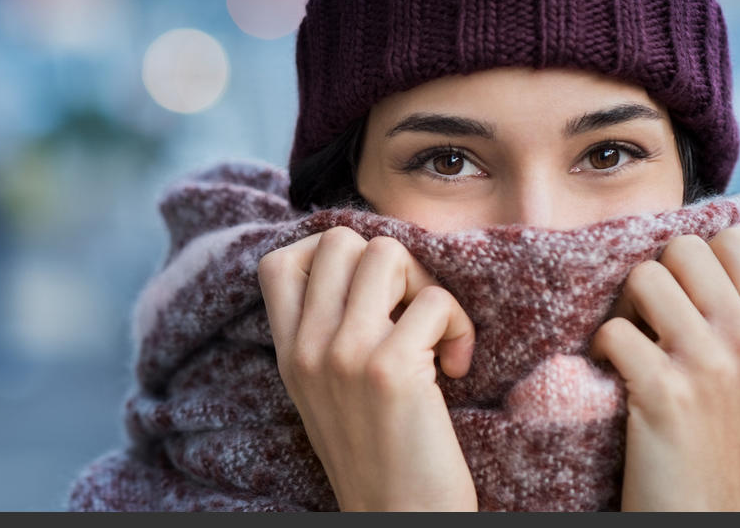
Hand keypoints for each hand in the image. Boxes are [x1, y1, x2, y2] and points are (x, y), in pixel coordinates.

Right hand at [257, 226, 477, 510]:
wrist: (397, 519)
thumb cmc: (377, 453)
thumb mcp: (326, 391)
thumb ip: (326, 334)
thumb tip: (367, 264)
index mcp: (289, 353)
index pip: (279, 263)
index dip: (329, 256)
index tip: (368, 292)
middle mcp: (307, 348)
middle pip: (341, 240)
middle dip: (390, 263)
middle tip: (409, 310)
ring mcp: (344, 355)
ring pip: (388, 253)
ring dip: (426, 285)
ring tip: (435, 333)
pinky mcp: (389, 370)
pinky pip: (435, 300)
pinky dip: (459, 326)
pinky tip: (457, 367)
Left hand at [590, 226, 739, 510]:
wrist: (705, 511)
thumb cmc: (722, 438)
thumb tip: (701, 256)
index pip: (737, 240)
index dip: (697, 258)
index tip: (682, 294)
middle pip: (683, 249)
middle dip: (655, 276)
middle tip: (646, 318)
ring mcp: (709, 364)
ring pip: (644, 278)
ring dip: (623, 308)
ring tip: (628, 344)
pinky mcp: (664, 392)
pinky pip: (613, 330)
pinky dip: (600, 349)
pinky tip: (610, 372)